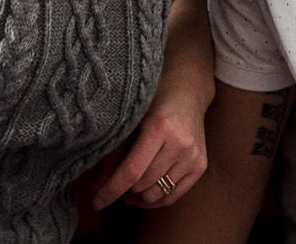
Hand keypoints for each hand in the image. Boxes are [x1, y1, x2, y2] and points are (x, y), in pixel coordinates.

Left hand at [90, 79, 209, 209]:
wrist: (188, 92)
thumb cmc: (153, 103)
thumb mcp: (130, 121)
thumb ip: (112, 155)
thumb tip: (95, 189)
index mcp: (159, 127)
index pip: (132, 171)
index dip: (111, 190)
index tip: (96, 202)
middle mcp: (180, 143)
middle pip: (143, 185)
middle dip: (124, 190)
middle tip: (114, 184)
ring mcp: (193, 156)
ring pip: (157, 194)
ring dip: (139, 197)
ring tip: (129, 190)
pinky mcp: (200, 165)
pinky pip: (173, 196)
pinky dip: (155, 200)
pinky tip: (144, 192)